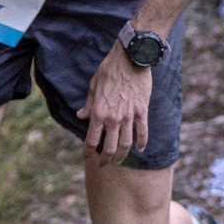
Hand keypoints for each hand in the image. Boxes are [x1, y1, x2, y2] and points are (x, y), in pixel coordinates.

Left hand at [77, 43, 151, 165]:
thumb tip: (81, 116)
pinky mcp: (142, 111)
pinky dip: (142, 143)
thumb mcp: (93, 85)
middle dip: (106, 159)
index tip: (87, 157)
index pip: (92, 139)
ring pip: (126, 144)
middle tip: (104, 164)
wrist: (131, 58)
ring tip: (119, 161)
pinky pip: (143, 132)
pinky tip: (140, 149)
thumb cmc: (109, 69)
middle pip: (110, 147)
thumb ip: (89, 104)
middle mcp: (113, 118)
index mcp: (99, 112)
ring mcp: (129, 116)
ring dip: (122, 156)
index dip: (89, 152)